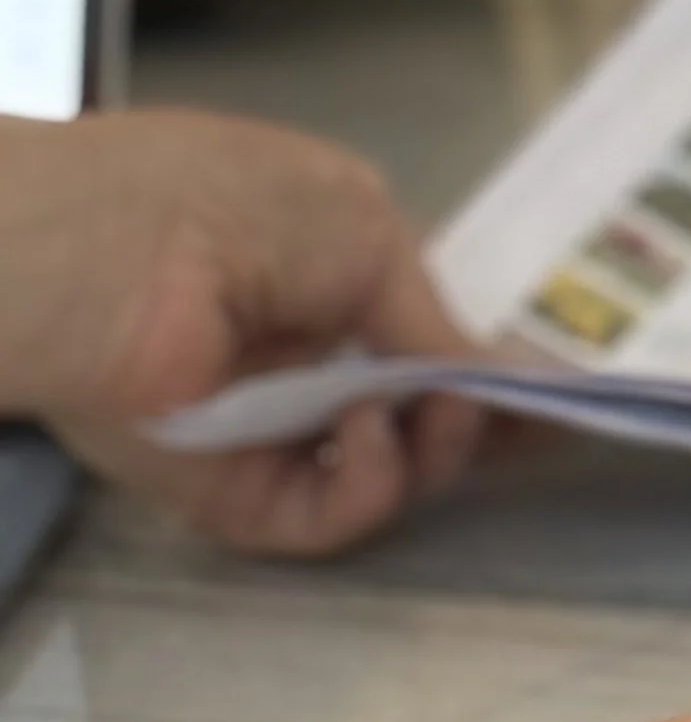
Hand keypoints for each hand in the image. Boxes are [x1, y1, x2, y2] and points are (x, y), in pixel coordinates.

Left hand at [0, 111, 482, 553]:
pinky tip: (365, 433)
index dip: (499, 375)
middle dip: (484, 423)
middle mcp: (309, 366)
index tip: (563, 395)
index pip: (432, 349)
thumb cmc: (222, 203)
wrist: (97, 250)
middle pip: (427, 427)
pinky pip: (332, 518)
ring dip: (434, 450)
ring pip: (394, 479)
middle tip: (525, 416)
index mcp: (333, 285)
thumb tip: (500, 380)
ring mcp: (275, 437)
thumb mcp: (365, 229)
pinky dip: (371, 485)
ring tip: (428, 410)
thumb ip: (436, 318)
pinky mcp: (238, 496)